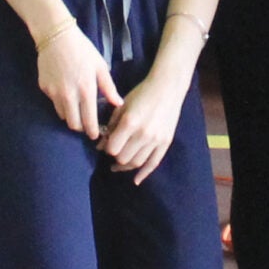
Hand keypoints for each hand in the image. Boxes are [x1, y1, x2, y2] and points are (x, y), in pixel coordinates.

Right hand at [35, 24, 119, 138]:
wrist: (56, 36)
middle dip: (81, 128)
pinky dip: (60, 103)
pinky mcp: (44, 89)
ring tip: (77, 109)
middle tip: (86, 125)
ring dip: (70, 116)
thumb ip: (109, 87)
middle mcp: (69, 95)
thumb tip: (118, 104)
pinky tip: (65, 93)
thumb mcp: (100, 66)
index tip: (96, 135)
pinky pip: (54, 103)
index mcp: (86, 90)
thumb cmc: (82, 49)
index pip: (89, 121)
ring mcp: (54, 93)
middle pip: (73, 125)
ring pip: (62, 116)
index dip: (93, 132)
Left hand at [100, 61, 189, 182]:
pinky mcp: (166, 142)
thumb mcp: (122, 106)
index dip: (106, 148)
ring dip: (126, 165)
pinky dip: (144, 174)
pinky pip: (153, 163)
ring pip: (136, 163)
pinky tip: (136, 180)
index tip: (105, 144)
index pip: (112, 148)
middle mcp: (143, 134)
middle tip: (114, 150)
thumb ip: (111, 126)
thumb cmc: (142, 93)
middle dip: (115, 156)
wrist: (167, 88)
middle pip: (123, 158)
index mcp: (130, 123)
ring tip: (120, 163)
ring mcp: (156, 140)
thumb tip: (101, 146)